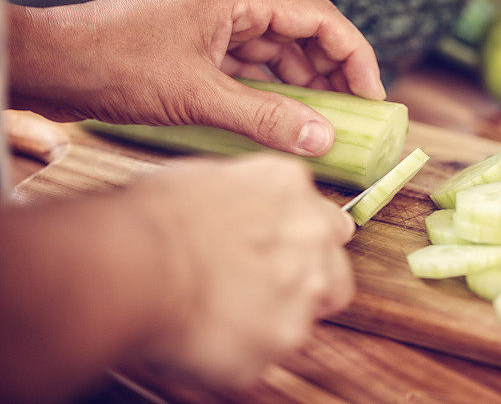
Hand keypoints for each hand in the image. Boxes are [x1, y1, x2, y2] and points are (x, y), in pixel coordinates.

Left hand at [7, 0, 384, 155]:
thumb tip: (322, 137)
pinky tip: (281, 116)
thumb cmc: (114, 66)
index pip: (317, 16)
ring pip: (274, 51)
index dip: (353, 53)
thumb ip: (266, 117)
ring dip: (300, 83)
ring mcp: (210, 26)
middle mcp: (228, 4)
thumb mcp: (199, 96)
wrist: (48, 66)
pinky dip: (268, 90)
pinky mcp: (194, 47)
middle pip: (300, 32)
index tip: (372, 92)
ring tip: (323, 120)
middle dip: (330, 71)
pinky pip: (247, 66)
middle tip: (353, 112)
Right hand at [133, 154, 354, 386]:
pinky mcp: (280, 339)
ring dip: (270, 320)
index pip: (328, 221)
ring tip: (220, 316)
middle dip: (307, 288)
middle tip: (262, 294)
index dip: (305, 243)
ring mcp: (302, 292)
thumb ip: (249, 193)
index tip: (285, 253)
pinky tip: (207, 336)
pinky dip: (240, 352)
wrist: (136, 264)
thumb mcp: (208, 176)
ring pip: (300, 319)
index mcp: (291, 189)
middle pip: (334, 276)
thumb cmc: (155, 217)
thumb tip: (247, 207)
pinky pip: (264, 354)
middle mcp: (312, 237)